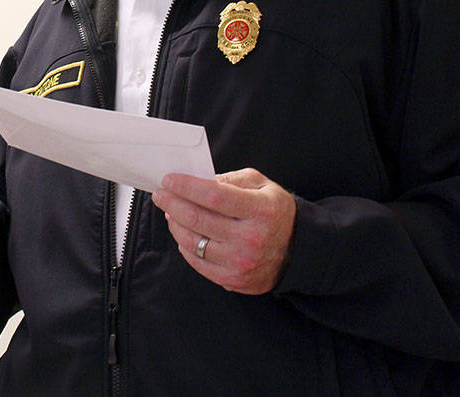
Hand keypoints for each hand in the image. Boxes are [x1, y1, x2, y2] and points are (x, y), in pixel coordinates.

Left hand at [152, 167, 295, 293]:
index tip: (168, 180)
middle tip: (161, 195)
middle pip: (197, 219)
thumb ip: (231, 180)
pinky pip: (197, 262)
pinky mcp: (233, 279)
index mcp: (260, 210)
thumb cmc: (275, 212)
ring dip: (175, 224)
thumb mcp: (261, 185)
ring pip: (192, 241)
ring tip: (171, 212)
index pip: (213, 195)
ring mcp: (240, 262)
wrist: (299, 250)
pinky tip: (183, 233)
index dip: (186, 186)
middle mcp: (250, 238)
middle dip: (172, 203)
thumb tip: (198, 180)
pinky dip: (185, 245)